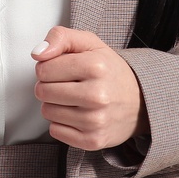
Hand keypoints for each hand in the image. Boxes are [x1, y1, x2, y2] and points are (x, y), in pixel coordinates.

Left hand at [30, 25, 147, 150]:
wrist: (140, 102)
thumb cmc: (109, 71)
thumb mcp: (89, 43)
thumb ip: (60, 37)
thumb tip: (38, 53)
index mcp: (96, 66)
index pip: (43, 69)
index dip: (48, 67)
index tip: (62, 69)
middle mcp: (97, 95)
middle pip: (42, 91)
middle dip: (49, 86)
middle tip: (67, 84)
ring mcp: (96, 120)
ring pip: (47, 111)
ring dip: (55, 104)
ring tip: (74, 99)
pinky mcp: (93, 140)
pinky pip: (55, 131)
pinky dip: (62, 123)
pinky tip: (77, 114)